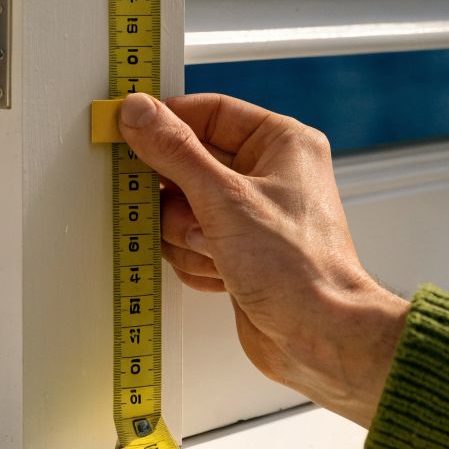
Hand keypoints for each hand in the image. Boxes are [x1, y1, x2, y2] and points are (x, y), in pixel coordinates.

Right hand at [117, 92, 408, 427]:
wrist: (319, 335)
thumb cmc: (300, 268)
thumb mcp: (225, 199)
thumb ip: (175, 153)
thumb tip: (141, 114)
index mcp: (282, 143)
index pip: (209, 112)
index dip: (167, 123)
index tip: (129, 131)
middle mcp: (270, 176)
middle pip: (188, 165)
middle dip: (181, 200)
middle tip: (189, 215)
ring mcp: (253, 217)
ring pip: (182, 210)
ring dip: (189, 237)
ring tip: (220, 253)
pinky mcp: (240, 254)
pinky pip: (191, 244)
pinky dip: (198, 262)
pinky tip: (224, 275)